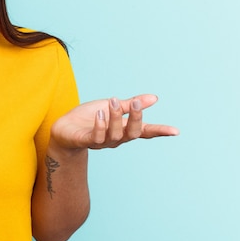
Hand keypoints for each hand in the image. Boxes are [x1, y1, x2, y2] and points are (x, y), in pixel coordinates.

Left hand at [50, 95, 178, 149]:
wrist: (64, 128)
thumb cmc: (88, 118)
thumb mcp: (111, 107)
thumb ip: (130, 105)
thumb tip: (154, 98)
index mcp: (123, 129)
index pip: (144, 131)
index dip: (159, 131)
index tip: (175, 131)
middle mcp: (115, 138)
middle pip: (132, 133)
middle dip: (135, 118)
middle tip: (135, 102)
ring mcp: (101, 141)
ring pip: (114, 134)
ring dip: (115, 117)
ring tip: (112, 102)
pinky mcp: (85, 141)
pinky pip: (96, 137)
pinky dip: (100, 125)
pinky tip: (100, 114)